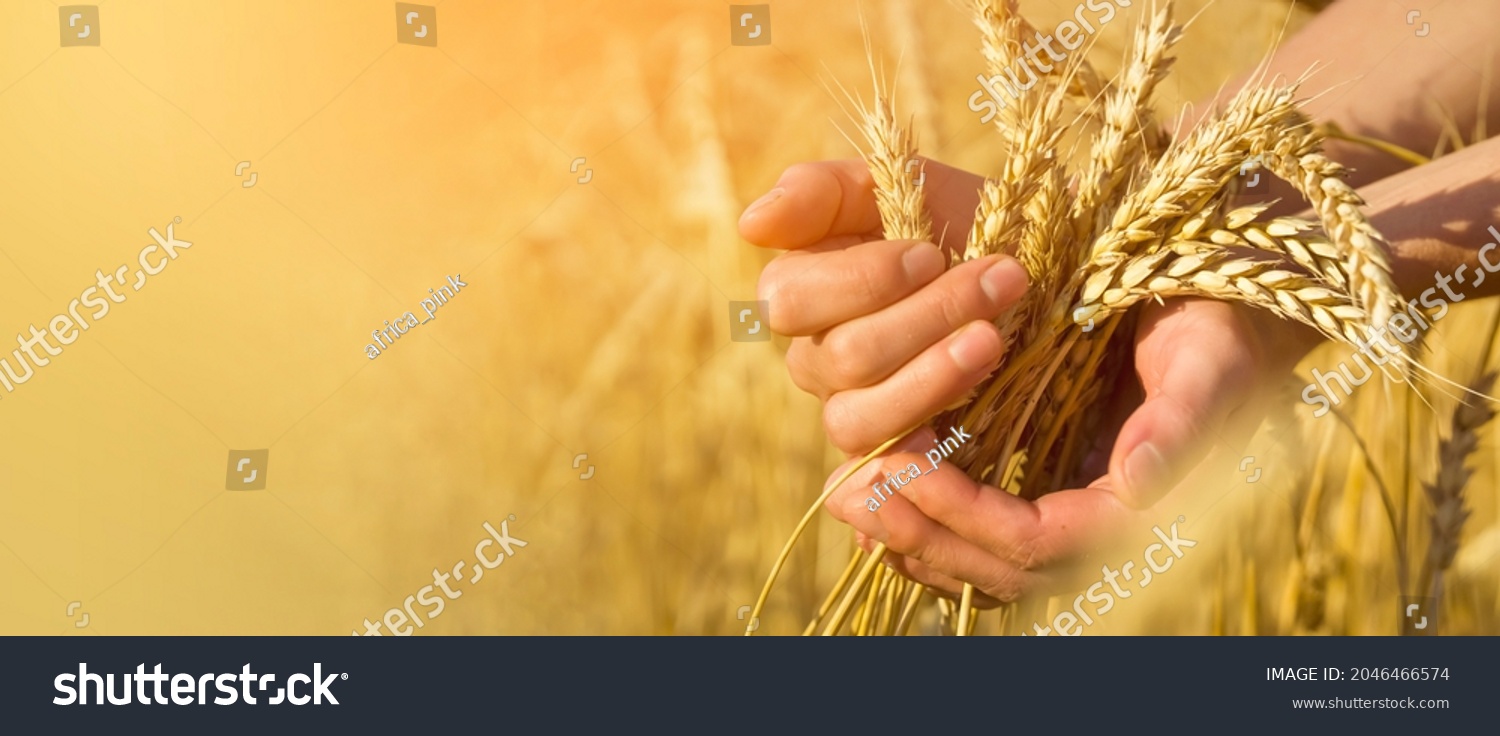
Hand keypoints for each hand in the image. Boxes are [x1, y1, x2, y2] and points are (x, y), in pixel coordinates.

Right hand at [739, 159, 1029, 455]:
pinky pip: (884, 468)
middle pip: (839, 357)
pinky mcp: (896, 455)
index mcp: (804, 291)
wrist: (1041, 264)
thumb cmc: (960, 220)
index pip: (789, 299)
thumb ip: (821, 193)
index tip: (932, 254)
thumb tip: (752, 225)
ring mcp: (852, 411)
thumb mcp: (898, 185)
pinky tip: (973, 400)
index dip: (861, 281)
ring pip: (857, 417)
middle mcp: (817, 357)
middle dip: (924, 317)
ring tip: (993, 338)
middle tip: (999, 279)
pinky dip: (927, 438)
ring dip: (935, 375)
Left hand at [824, 297, 1319, 606]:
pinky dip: (926, 529)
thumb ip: (1180, 419)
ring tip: (846, 499)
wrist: (1221, 315)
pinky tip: (877, 498)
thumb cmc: (1219, 327)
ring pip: (981, 565)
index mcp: (1141, 511)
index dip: (970, 515)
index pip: (1042, 542)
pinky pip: (977, 542)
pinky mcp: (1044, 500)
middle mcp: (1102, 533)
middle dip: (923, 534)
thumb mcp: (1208, 357)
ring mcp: (1069, 522)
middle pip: (1000, 568)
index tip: (909, 465)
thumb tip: (1141, 481)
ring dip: (912, 538)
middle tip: (852, 493)